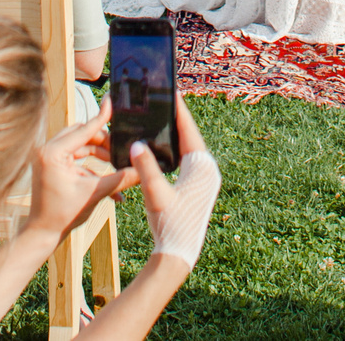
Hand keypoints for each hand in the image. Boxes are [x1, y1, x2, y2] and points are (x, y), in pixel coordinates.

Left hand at [26, 107, 134, 238]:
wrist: (43, 234)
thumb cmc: (63, 215)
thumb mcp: (94, 194)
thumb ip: (119, 178)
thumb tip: (142, 169)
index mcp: (53, 153)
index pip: (84, 129)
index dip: (102, 117)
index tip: (112, 101)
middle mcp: (48, 150)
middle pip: (82, 134)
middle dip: (104, 142)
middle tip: (121, 149)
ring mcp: (48, 157)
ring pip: (80, 145)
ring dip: (99, 154)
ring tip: (116, 164)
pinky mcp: (52, 165)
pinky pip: (75, 157)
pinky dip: (91, 165)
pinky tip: (108, 179)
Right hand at [132, 98, 219, 268]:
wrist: (178, 254)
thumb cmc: (170, 224)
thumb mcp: (155, 194)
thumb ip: (145, 168)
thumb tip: (136, 144)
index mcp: (203, 168)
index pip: (189, 130)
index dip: (179, 110)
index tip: (172, 90)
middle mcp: (208, 171)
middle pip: (190, 136)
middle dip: (176, 119)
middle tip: (163, 99)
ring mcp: (205, 179)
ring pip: (188, 148)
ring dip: (175, 134)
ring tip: (161, 117)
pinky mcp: (199, 187)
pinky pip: (187, 160)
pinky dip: (175, 150)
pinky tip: (163, 146)